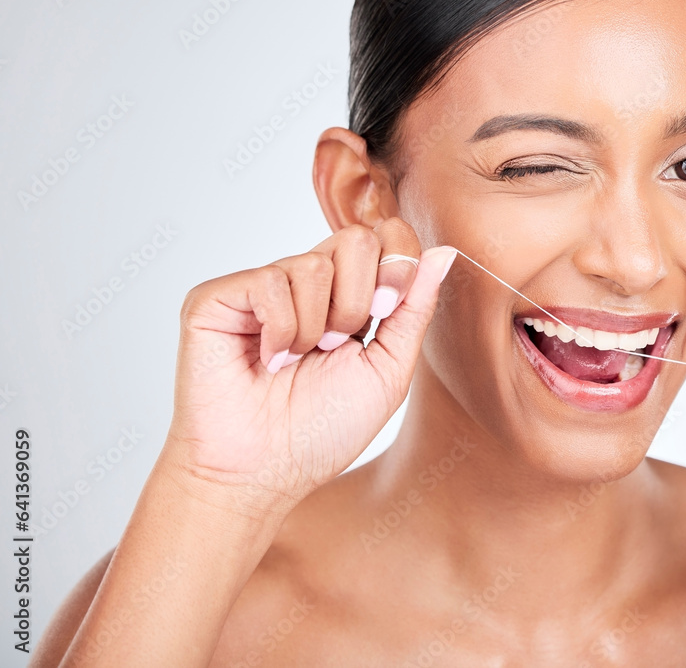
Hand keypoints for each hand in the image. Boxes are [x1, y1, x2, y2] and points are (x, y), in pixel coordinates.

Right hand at [163, 217, 457, 514]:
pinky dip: (280, 331)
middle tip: (337, 345)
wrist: (264, 473)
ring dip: (317, 327)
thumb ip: (415, 309)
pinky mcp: (218, 296)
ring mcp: (262, 286)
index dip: (397, 266)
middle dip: (359, 301)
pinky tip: (267, 359)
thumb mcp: (388, 369)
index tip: (386, 312)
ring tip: (296, 362)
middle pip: (356, 238)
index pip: (384, 237)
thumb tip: (443, 253)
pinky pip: (271, 282)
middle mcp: (305, 282)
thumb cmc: (323, 430)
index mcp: (348, 293)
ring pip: (314, 264)